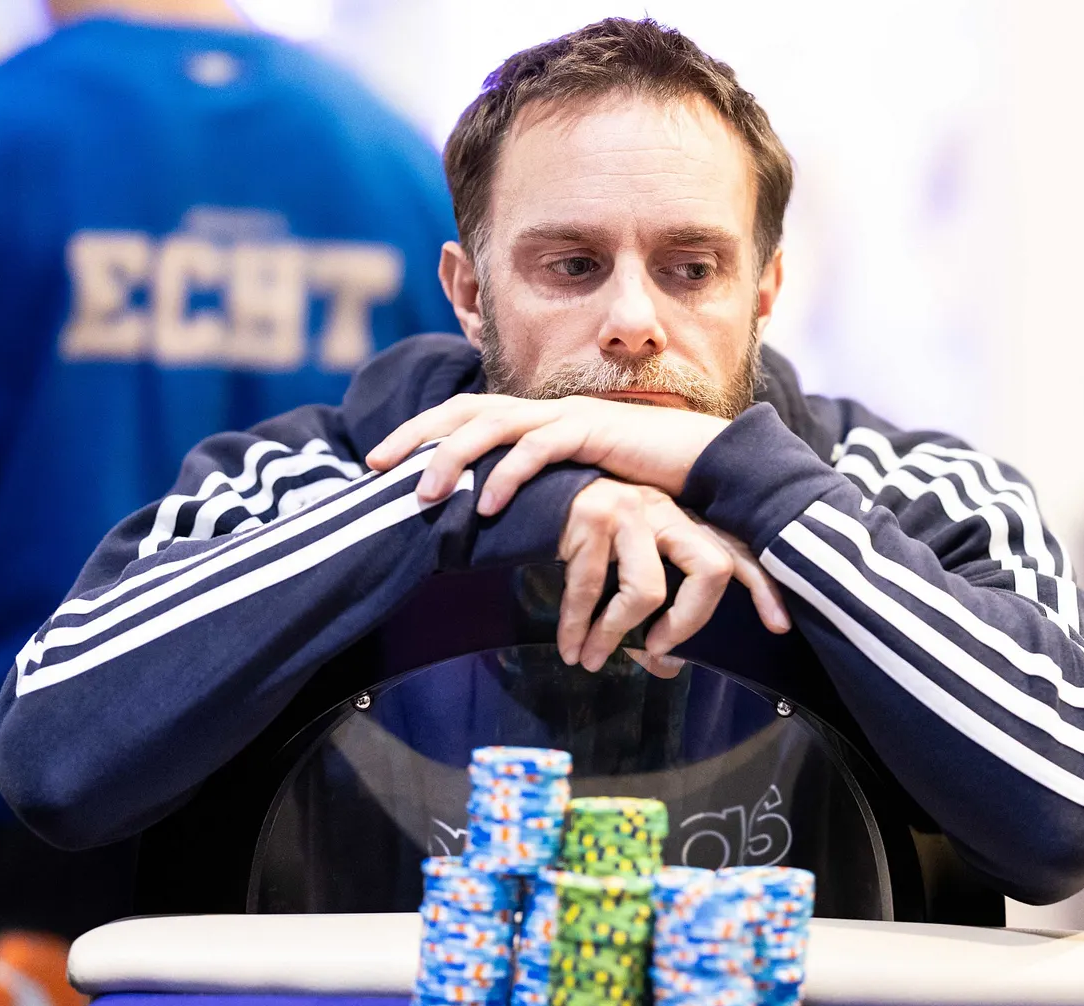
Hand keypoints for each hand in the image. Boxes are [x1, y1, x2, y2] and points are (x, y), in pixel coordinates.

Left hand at [365, 394, 728, 515]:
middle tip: (374, 465)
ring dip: (454, 459)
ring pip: (494, 424)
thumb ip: (543, 493)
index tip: (379, 463)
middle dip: (416, 436)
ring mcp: (569, 416)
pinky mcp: (596, 431)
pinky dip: (509, 474)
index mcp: (537, 419)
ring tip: (424, 495)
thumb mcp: (580, 486)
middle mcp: (546, 409)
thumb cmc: (648, 479)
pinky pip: (541, 448)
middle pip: (464, 411)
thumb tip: (500, 518)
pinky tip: (487, 505)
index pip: (465, 416)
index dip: (420, 435)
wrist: (709, 462)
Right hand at [556, 479, 789, 671]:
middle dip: (689, 622)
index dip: (763, 589)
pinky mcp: (591, 515)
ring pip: (647, 589)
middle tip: (657, 651)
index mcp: (682, 521)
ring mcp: (630, 509)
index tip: (779, 627)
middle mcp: (666, 510)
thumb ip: (651, 606)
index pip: (736, 553)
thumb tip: (664, 667)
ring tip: (592, 659)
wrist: (528, 493)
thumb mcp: (625, 562)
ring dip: (615, 634)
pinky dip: (579, 627)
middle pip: (711, 568)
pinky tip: (572, 648)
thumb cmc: (582, 538)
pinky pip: (590, 588)